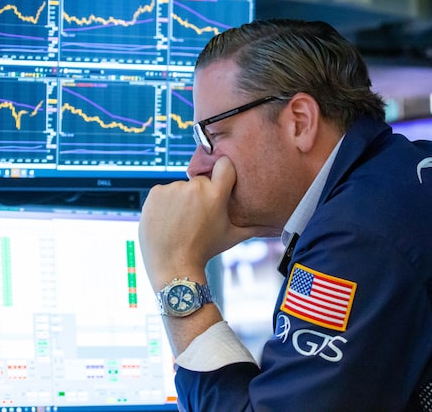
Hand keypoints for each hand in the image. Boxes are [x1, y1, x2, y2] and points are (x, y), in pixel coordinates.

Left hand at [138, 156, 253, 288]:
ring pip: (180, 188)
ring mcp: (173, 189)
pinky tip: (167, 220)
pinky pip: (163, 193)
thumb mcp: (232, 236)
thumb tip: (275, 225)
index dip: (223, 172)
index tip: (220, 180)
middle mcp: (195, 187)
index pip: (225, 165)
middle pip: (200, 182)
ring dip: (181, 200)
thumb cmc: (205, 251)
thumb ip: (254, 226)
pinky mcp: (155, 193)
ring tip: (180, 222)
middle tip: (196, 217)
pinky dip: (164, 204)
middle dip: (200, 195)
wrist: (173, 265)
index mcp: (216, 194)